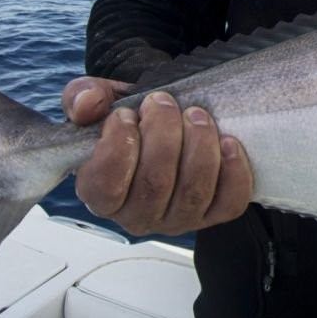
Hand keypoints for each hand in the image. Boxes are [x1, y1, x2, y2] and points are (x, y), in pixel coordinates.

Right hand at [62, 76, 253, 235]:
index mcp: (100, 194)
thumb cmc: (130, 119)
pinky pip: (229, 204)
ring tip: (197, 115)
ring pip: (193, 193)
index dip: (118, 146)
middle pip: (155, 185)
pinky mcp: (213, 214)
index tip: (126, 114)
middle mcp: (137, 215)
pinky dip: (234, 172)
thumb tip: (87, 104)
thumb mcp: (101, 103)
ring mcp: (177, 219)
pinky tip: (228, 142)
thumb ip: (83, 98)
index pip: (106, 185)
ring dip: (199, 146)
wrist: (165, 123)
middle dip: (164, 136)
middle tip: (163, 102)